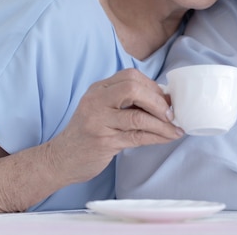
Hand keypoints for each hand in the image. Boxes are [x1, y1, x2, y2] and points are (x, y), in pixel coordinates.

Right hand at [47, 68, 182, 183]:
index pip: (130, 76)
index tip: (167, 100)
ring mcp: (98, 121)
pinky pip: (137, 137)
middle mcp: (96, 101)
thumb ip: (127, 101)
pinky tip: (168, 138)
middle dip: (158, 101)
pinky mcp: (103, 141)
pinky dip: (157, 137)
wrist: (61, 159)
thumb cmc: (89, 133)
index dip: (153, 87)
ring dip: (163, 124)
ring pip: (138, 117)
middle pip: (133, 89)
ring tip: (176, 129)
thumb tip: (165, 100)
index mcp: (98, 89)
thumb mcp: (103, 109)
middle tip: (172, 114)